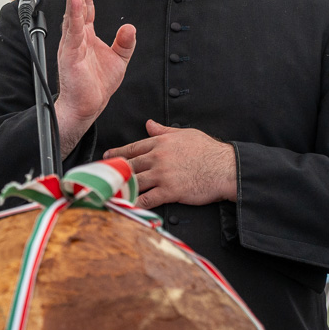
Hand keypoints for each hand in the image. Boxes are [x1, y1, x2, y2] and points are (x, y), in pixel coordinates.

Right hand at [52, 0, 135, 156]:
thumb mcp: (119, 60)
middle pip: (78, 5)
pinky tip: (77, 2)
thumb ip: (125, 42)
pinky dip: (75, 17)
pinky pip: (73, 32)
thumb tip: (130, 27)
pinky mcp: (71, 55)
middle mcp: (76, 37)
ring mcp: (72, 44)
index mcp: (86, 35)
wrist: (88, 106)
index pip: (87, 6)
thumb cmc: (97, 84)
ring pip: (74, 14)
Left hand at [104, 120, 236, 209]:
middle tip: (102, 176)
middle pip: (129, 165)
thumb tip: (149, 124)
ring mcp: (162, 175)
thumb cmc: (208, 150)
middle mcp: (158, 157)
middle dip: (114, 172)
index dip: (117, 153)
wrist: (226, 167)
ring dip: (121, 188)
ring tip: (109, 192)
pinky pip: (147, 199)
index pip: (132, 148)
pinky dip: (135, 203)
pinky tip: (126, 206)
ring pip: (134, 182)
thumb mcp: (185, 134)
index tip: (107, 157)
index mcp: (160, 142)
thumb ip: (164, 130)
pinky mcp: (169, 191)